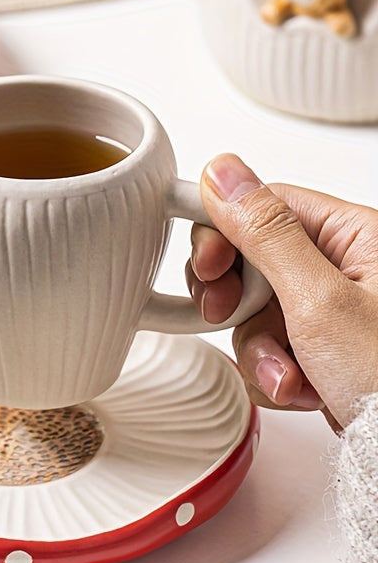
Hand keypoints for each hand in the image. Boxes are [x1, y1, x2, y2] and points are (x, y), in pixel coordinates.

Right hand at [187, 154, 377, 429]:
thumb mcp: (320, 302)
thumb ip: (265, 234)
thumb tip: (224, 173)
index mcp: (355, 235)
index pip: (264, 206)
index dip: (224, 234)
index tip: (207, 267)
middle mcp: (344, 267)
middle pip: (252, 260)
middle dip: (239, 302)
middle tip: (230, 315)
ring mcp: (332, 309)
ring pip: (256, 309)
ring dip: (261, 348)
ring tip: (290, 376)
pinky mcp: (322, 346)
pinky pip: (271, 343)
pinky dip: (275, 370)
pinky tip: (302, 388)